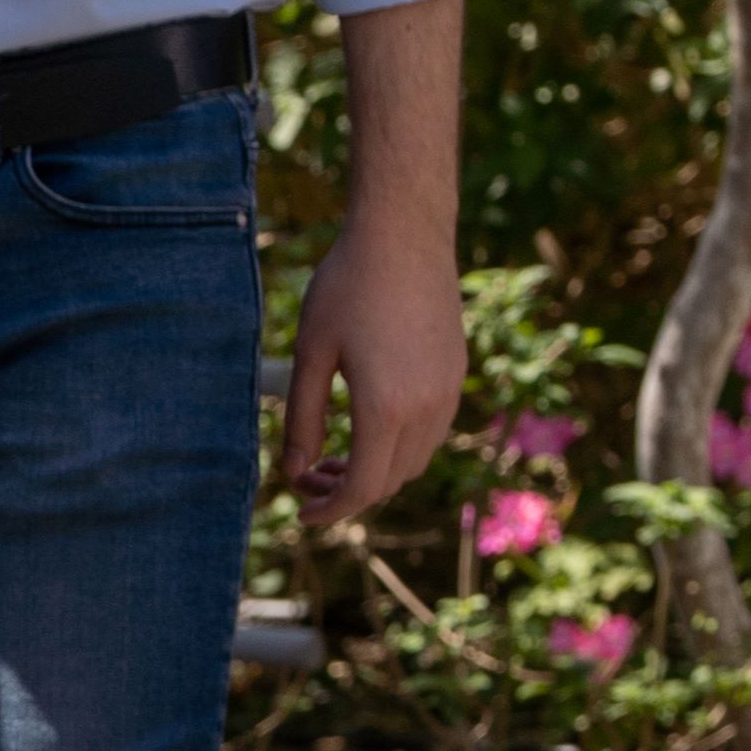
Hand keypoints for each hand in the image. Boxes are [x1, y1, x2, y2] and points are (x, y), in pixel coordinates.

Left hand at [280, 199, 467, 533]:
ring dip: (375, 472)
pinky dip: (397, 447)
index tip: (300, 513)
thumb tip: (294, 471)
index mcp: (386, 408)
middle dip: (347, 493)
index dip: (330, 510)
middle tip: (306, 480)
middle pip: (390, 482)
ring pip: (413, 462)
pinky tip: (366, 426)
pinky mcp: (456, 376)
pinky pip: (430, 433)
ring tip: (331, 456)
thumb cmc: (346, 287)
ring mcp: (449, 394)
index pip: (363, 488)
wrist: (404, 237)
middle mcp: (427, 409)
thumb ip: (301, 418)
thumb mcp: (310, 352)